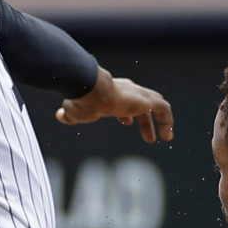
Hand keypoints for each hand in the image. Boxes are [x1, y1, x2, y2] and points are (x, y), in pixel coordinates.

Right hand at [56, 67, 174, 142]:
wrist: (90, 90)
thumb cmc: (81, 100)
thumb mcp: (74, 110)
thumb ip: (70, 114)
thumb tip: (60, 115)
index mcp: (112, 92)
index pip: (123, 101)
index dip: (126, 113)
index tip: (126, 122)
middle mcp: (127, 91)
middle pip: (141, 104)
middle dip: (144, 121)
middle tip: (148, 137)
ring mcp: (138, 95)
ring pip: (155, 105)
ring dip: (160, 121)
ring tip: (165, 137)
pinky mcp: (146, 100)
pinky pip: (164, 109)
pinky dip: (167, 121)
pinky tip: (168, 135)